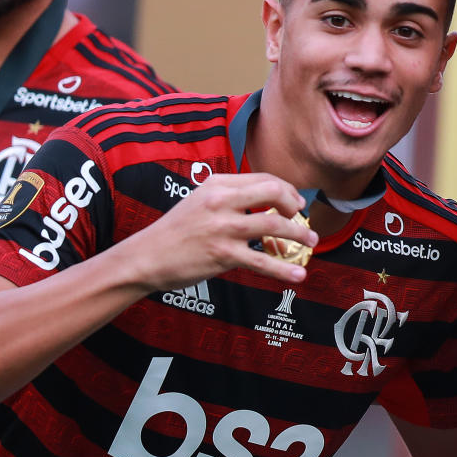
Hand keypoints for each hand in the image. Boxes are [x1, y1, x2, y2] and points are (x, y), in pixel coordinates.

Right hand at [126, 172, 318, 291]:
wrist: (146, 257)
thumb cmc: (175, 232)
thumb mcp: (199, 201)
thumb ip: (229, 197)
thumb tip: (265, 201)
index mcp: (217, 185)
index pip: (264, 179)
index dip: (287, 191)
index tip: (295, 204)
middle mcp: (222, 201)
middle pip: (273, 192)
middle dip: (295, 205)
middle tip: (303, 219)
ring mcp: (223, 228)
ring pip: (274, 224)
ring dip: (299, 234)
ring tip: (311, 243)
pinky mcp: (223, 255)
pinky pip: (263, 261)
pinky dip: (285, 270)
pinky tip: (299, 276)